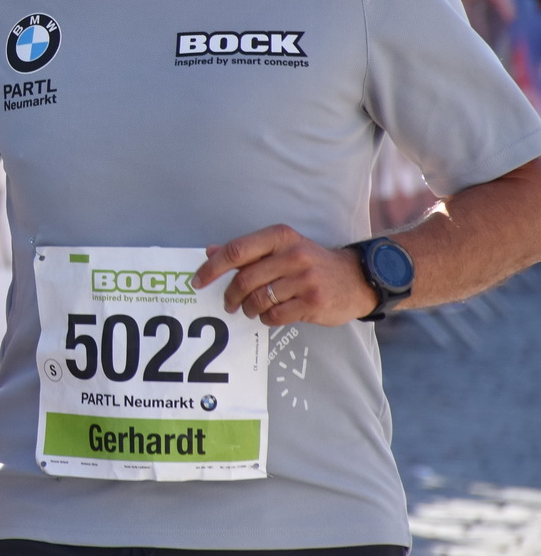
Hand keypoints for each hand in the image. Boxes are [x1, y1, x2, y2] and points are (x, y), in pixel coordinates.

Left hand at [195, 224, 376, 326]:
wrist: (357, 278)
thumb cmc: (310, 262)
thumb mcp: (281, 247)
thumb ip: (246, 250)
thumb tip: (210, 252)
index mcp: (280, 237)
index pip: (236, 251)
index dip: (212, 269)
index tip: (197, 282)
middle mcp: (293, 255)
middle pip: (244, 279)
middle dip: (230, 296)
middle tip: (228, 304)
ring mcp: (304, 280)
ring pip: (258, 299)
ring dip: (248, 309)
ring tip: (251, 309)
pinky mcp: (312, 302)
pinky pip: (275, 315)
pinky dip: (266, 318)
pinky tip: (270, 315)